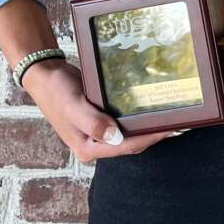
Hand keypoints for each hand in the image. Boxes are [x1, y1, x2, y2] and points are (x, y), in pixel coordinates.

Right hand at [21, 58, 185, 162]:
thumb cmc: (56, 90)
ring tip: (171, 117)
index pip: (126, 146)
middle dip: (154, 135)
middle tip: (179, 123)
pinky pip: (123, 122)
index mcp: (88, 148)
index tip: (171, 129)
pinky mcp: (100, 119)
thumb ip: (92, 122)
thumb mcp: (73, 105)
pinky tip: (150, 109)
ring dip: (148, 127)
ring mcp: (98, 133)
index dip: (150, 138)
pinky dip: (137, 117)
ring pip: (129, 134)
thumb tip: (115, 136)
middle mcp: (94, 144)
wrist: (44, 75)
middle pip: (131, 143)